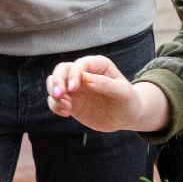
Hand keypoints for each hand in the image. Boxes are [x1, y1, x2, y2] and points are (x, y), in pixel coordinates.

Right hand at [45, 56, 168, 133]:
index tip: (73, 89)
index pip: (79, 64)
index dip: (73, 74)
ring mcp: (75, 88)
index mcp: (97, 65)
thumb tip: (85, 78)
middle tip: (60, 95)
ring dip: (54, 92)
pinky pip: (55, 100)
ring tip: (66, 106)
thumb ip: (106, 84)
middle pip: (61, 69)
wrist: (127, 117)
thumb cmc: (128, 101)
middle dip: (57, 81)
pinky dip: (55, 106)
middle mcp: (83, 73)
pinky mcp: (71, 102)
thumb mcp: (122, 93)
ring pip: (54, 82)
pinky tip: (67, 114)